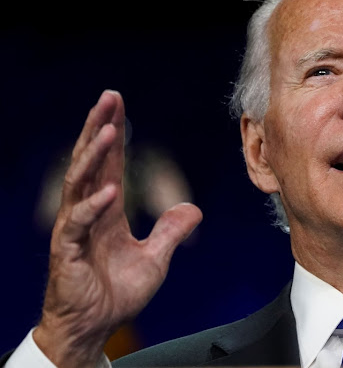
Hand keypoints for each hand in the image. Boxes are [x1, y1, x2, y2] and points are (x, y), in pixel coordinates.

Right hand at [33, 90, 202, 367]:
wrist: (94, 328)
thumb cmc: (116, 294)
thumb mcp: (155, 259)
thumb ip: (171, 231)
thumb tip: (193, 208)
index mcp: (106, 210)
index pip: (110, 163)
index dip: (115, 133)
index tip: (119, 105)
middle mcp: (87, 212)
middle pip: (90, 161)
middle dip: (99, 127)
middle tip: (109, 97)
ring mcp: (74, 230)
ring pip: (79, 183)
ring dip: (94, 155)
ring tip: (108, 129)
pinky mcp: (66, 251)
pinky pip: (78, 223)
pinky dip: (94, 206)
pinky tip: (111, 191)